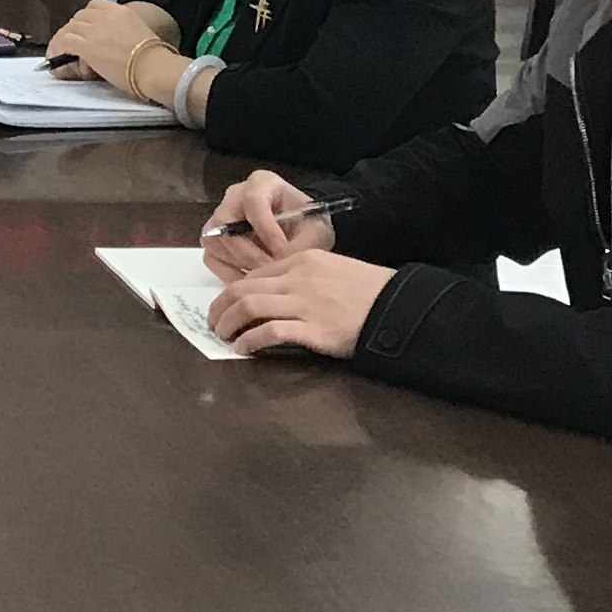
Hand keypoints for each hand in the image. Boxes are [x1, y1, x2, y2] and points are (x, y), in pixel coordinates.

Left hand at [47, 0, 171, 91]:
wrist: (153, 67)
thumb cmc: (154, 58)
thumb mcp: (140, 34)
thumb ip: (124, 33)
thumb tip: (115, 44)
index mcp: (121, 11)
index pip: (94, 5)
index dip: (86, 17)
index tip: (86, 28)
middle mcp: (105, 17)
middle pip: (79, 17)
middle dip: (75, 31)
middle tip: (75, 45)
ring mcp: (94, 30)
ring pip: (68, 29)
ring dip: (65, 41)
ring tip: (65, 54)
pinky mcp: (86, 46)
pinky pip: (64, 42)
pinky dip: (59, 50)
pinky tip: (60, 60)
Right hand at [200, 169, 330, 279]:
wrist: (302, 232)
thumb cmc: (309, 225)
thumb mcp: (316, 230)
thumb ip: (302, 243)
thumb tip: (283, 262)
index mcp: (262, 183)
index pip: (253, 202)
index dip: (267, 230)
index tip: (284, 254)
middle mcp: (234, 196)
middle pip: (225, 221)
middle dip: (249, 252)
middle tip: (270, 272)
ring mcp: (220, 218)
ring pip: (215, 240)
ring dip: (238, 263)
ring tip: (263, 278)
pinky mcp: (214, 240)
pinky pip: (212, 258)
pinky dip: (228, 273)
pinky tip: (251, 281)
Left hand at [207, 245, 390, 359]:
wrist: (398, 306)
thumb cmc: (369, 290)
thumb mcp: (332, 270)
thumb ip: (303, 277)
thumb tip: (274, 292)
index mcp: (301, 261)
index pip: (254, 274)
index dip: (233, 292)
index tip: (225, 306)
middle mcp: (297, 278)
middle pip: (242, 289)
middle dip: (219, 307)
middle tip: (213, 323)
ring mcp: (304, 303)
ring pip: (248, 307)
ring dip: (228, 324)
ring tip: (222, 337)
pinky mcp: (312, 329)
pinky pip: (270, 332)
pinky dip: (250, 341)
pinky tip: (244, 350)